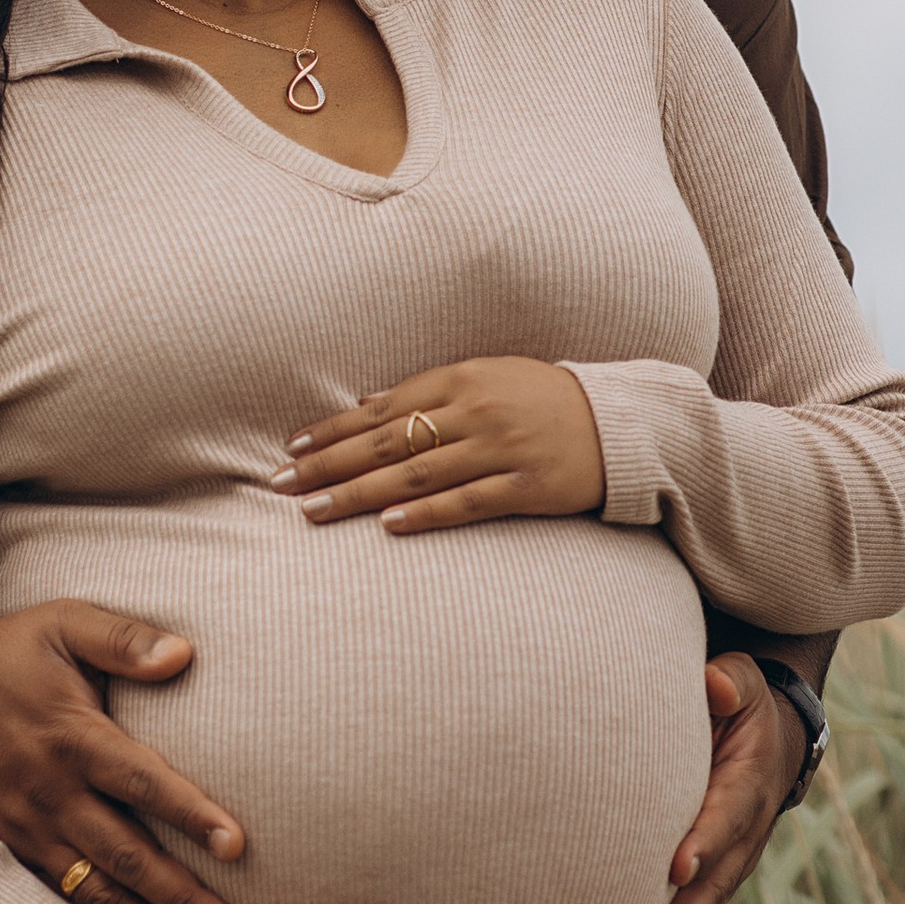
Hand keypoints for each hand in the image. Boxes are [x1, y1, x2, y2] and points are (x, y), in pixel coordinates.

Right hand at [0, 593, 249, 903]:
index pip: (142, 783)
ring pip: (93, 889)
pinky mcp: (7, 844)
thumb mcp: (63, 624)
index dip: (191, 814)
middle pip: (125, 855)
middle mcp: (49, 792)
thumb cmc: (8, 651)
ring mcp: (25, 825)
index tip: (237, 845)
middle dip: (181, 896)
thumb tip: (184, 654)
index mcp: (71, 738)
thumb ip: (124, 639)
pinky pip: (58, 894)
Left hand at [275, 360, 604, 533]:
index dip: (335, 429)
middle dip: (330, 464)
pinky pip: (468, 502)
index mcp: (464, 378)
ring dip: (360, 493)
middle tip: (283, 483)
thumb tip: (365, 404)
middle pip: (389, 441)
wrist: (621, 424)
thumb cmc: (544, 400)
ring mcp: (502, 449)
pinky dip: (426, 514)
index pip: (384, 407)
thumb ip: (430, 391)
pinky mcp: (527, 486)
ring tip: (315, 511)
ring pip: (417, 474)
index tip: (293, 446)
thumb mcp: (488, 377)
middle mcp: (477, 411)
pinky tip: (388, 526)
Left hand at [625, 655, 802, 903]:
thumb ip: (731, 680)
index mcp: (749, 784)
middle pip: (716, 884)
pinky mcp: (713, 885)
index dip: (707, 841)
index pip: (729, 814)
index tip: (677, 868)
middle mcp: (745, 835)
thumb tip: (714, 683)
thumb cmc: (740, 705)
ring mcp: (731, 867)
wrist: (772, 741)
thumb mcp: (743, 681)